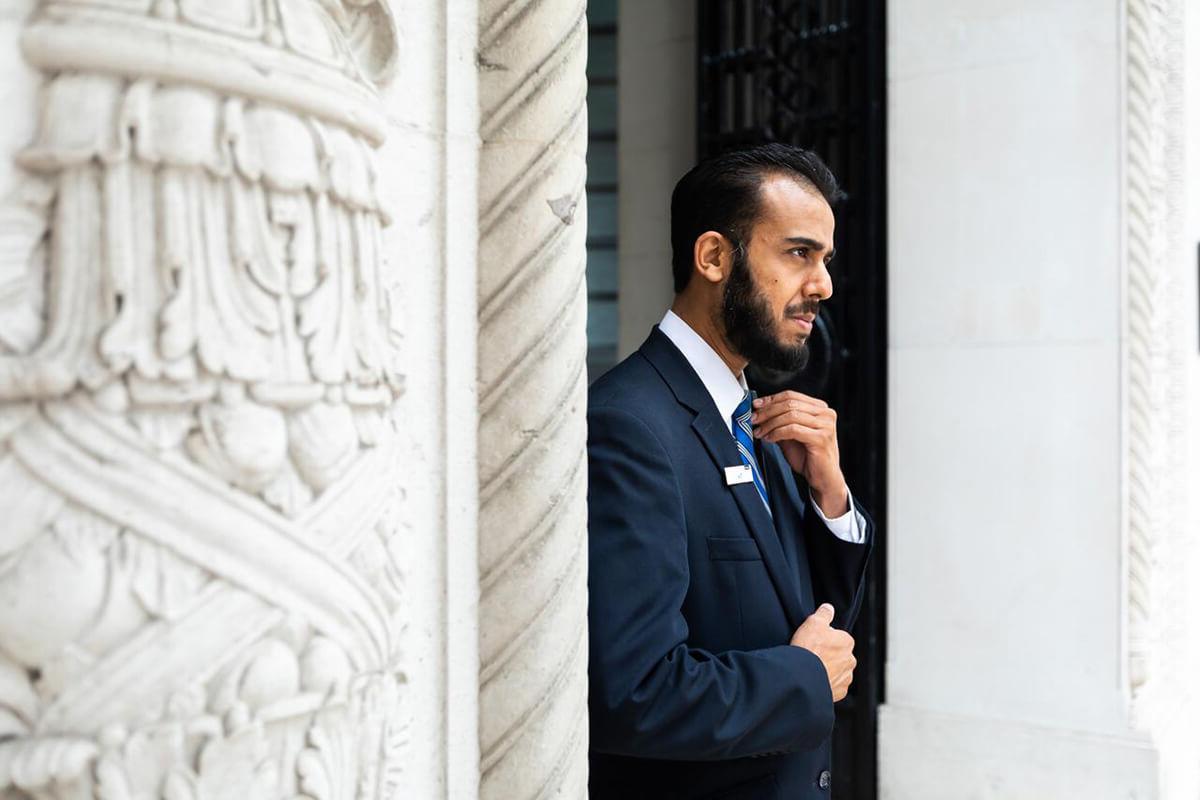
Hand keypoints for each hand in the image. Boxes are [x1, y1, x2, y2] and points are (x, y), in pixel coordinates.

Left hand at [751, 391, 847, 516]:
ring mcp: (825, 425)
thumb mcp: (790, 435)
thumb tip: (760, 412)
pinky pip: (793, 430)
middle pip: (790, 404)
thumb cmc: (809, 457)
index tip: (756, 406)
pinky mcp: (821, 438)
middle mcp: (825, 414)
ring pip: (790, 415)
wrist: (823, 478)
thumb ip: (779, 421)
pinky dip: (777, 433)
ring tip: (760, 432)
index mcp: (820, 408)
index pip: (791, 395)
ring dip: (770, 423)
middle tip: (754, 419)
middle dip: (767, 412)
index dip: (771, 399)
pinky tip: (770, 438)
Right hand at [789, 603, 855, 701]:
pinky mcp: (839, 691)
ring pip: (838, 671)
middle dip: (829, 655)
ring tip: (813, 668)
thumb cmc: (808, 649)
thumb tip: (829, 608)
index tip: (815, 642)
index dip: (825, 638)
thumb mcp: (813, 622)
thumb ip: (824, 613)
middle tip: (813, 655)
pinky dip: (827, 683)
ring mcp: (846, 677)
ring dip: (829, 670)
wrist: (802, 676)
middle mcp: (850, 660)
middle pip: (839, 655)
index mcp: (847, 642)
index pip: (838, 637)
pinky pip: (834, 686)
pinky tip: (815, 679)